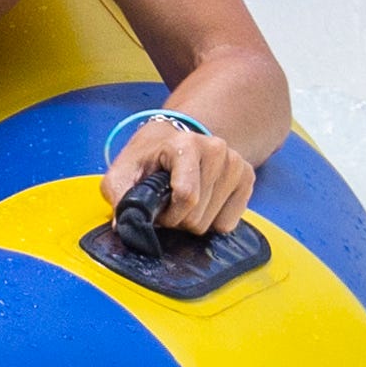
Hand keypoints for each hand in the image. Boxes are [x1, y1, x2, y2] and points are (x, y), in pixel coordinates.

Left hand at [103, 114, 255, 235]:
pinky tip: (203, 202)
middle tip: (168, 204)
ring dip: (194, 220)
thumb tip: (123, 227)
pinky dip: (212, 221)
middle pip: (198, 216)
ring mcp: (236, 163)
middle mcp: (216, 150)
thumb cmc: (147, 159)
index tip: (157, 210)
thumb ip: (118, 196)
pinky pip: (229, 224)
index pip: (187, 197)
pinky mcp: (247, 178)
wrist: (173, 139)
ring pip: (215, 223)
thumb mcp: (122, 172)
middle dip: (178, 219)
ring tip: (183, 201)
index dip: (168, 216)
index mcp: (186, 145)